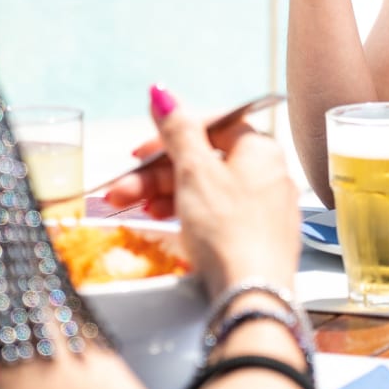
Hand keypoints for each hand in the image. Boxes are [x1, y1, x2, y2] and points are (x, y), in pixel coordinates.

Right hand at [103, 87, 301, 296]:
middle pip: (204, 161)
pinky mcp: (257, 240)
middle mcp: (268, 174)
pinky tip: (162, 223)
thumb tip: (162, 93)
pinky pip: (217, 216)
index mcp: (261, 149)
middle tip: (120, 190)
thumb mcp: (194, 172)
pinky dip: (187, 215)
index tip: (139, 151)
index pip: (212, 125)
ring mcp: (265, 209)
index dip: (171, 135)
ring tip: (129, 208)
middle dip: (156, 174)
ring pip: (206, 190)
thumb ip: (177, 130)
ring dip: (164, 195)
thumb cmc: (227, 230)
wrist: (253, 296)